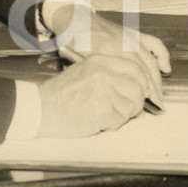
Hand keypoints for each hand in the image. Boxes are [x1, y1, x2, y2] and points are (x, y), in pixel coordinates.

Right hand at [37, 54, 154, 136]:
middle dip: (138, 102)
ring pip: (131, 106)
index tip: (146, 92)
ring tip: (106, 115)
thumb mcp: (83, 72)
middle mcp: (104, 73)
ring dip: (123, 115)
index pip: (134, 68)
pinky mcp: (102, 110)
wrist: (41, 108)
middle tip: (130, 110)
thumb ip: (108, 75)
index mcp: (100, 62)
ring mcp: (104, 91)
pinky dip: (112, 125)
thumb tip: (135, 87)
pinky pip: (120, 121)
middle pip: (138, 88)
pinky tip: (98, 121)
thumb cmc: (60, 94)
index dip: (144, 83)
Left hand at [46, 4, 169, 104]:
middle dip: (152, 91)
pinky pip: (153, 43)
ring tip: (159, 96)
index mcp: (104, 53)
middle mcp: (120, 45)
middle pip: (142, 72)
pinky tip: (165, 68)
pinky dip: (161, 55)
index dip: (137, 95)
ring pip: (149, 62)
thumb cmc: (71, 41)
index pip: (127, 78)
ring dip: (156, 80)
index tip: (141, 108)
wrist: (73, 17)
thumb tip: (111, 95)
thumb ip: (92, 75)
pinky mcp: (132, 33)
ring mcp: (128, 38)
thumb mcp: (74, 60)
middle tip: (157, 107)